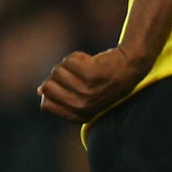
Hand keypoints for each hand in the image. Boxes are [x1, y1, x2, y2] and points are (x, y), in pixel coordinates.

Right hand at [37, 46, 151, 122]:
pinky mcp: (91, 74)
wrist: (131, 66)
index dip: (51, 91)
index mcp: (80, 115)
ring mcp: (87, 91)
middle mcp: (83, 106)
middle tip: (76, 73)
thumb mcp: (85, 94)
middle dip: (57, 76)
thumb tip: (39, 90)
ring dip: (69, 64)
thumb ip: (63, 96)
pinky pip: (68, 60)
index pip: (46, 106)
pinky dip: (78, 56)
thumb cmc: (105, 81)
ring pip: (57, 71)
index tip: (66, 84)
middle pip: (47, 86)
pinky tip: (92, 60)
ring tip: (86, 67)